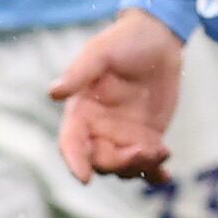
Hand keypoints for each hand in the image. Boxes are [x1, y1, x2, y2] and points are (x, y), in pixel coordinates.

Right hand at [49, 8, 184, 181]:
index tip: (84, 178)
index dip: (74, 162)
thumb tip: (52, 93)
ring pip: (124, 168)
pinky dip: (154, 173)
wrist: (157, 38)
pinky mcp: (146, 137)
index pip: (71, 143)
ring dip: (141, 167)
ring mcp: (123, 136)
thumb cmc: (123, 41)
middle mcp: (98, 128)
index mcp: (81, 111)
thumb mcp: (100, 53)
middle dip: (119, 163)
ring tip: (161, 150)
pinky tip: (165, 175)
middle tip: (144, 150)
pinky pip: (147, 164)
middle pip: (101, 161)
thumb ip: (79, 73)